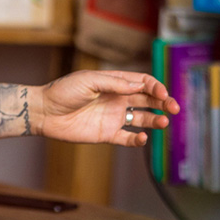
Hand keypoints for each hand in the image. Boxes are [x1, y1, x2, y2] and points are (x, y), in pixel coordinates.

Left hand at [34, 70, 178, 147]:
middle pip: (148, 100)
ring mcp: (113, 116)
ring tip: (164, 123)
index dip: (156, 87)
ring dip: (155, 120)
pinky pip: (127, 138)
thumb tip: (139, 85)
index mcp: (114, 82)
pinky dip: (138, 139)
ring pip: (142, 118)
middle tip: (174, 108)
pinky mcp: (106, 134)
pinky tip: (143, 137)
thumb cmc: (63, 91)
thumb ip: (114, 83)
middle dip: (164, 103)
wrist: (44, 112)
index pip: (143, 83)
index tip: (162, 94)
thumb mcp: (89, 81)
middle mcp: (117, 99)